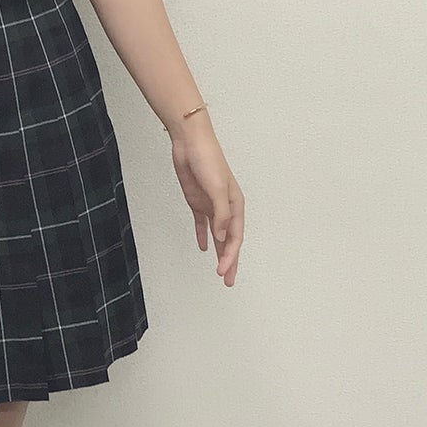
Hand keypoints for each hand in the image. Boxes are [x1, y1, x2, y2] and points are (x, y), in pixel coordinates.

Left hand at [169, 128, 243, 286]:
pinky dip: (202, 236)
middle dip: (230, 261)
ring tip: (220, 271)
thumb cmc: (208, 160)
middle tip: (229, 282)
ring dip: (219, 252)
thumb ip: (219, 214)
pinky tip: (202, 248)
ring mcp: (211, 206)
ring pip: (218, 236)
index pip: (235, 237)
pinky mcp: (197, 202)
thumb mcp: (216, 188)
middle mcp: (225, 208)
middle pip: (229, 241)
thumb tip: (221, 237)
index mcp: (235, 205)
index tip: (223, 272)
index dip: (230, 256)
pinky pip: (202, 224)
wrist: (190, 143)